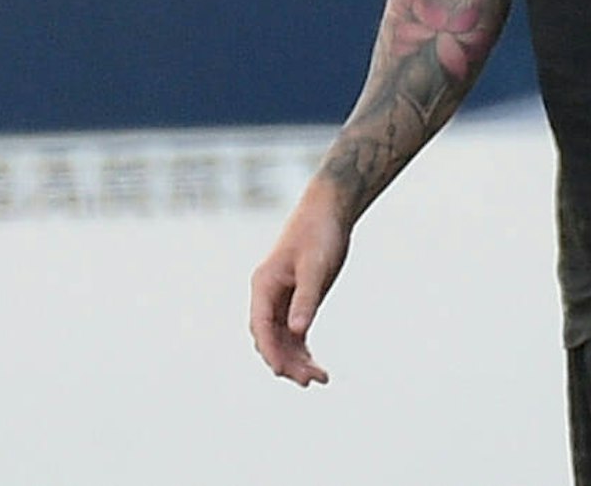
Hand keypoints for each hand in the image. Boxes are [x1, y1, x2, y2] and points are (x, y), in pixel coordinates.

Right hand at [249, 194, 350, 385]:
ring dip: (296, 360)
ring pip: (282, 339)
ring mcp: (281, 299)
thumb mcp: (316, 267)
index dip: (270, 351)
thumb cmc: (320, 233)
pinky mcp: (296, 300)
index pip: (261, 326)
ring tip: (320, 378)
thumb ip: (307, 298)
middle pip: (270, 338)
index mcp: (264, 285)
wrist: (329, 210)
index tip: (282, 372)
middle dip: (287, 361)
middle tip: (311, 380)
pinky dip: (303, 350)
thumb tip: (298, 331)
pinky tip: (316, 366)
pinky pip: (294, 333)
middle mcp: (268, 295)